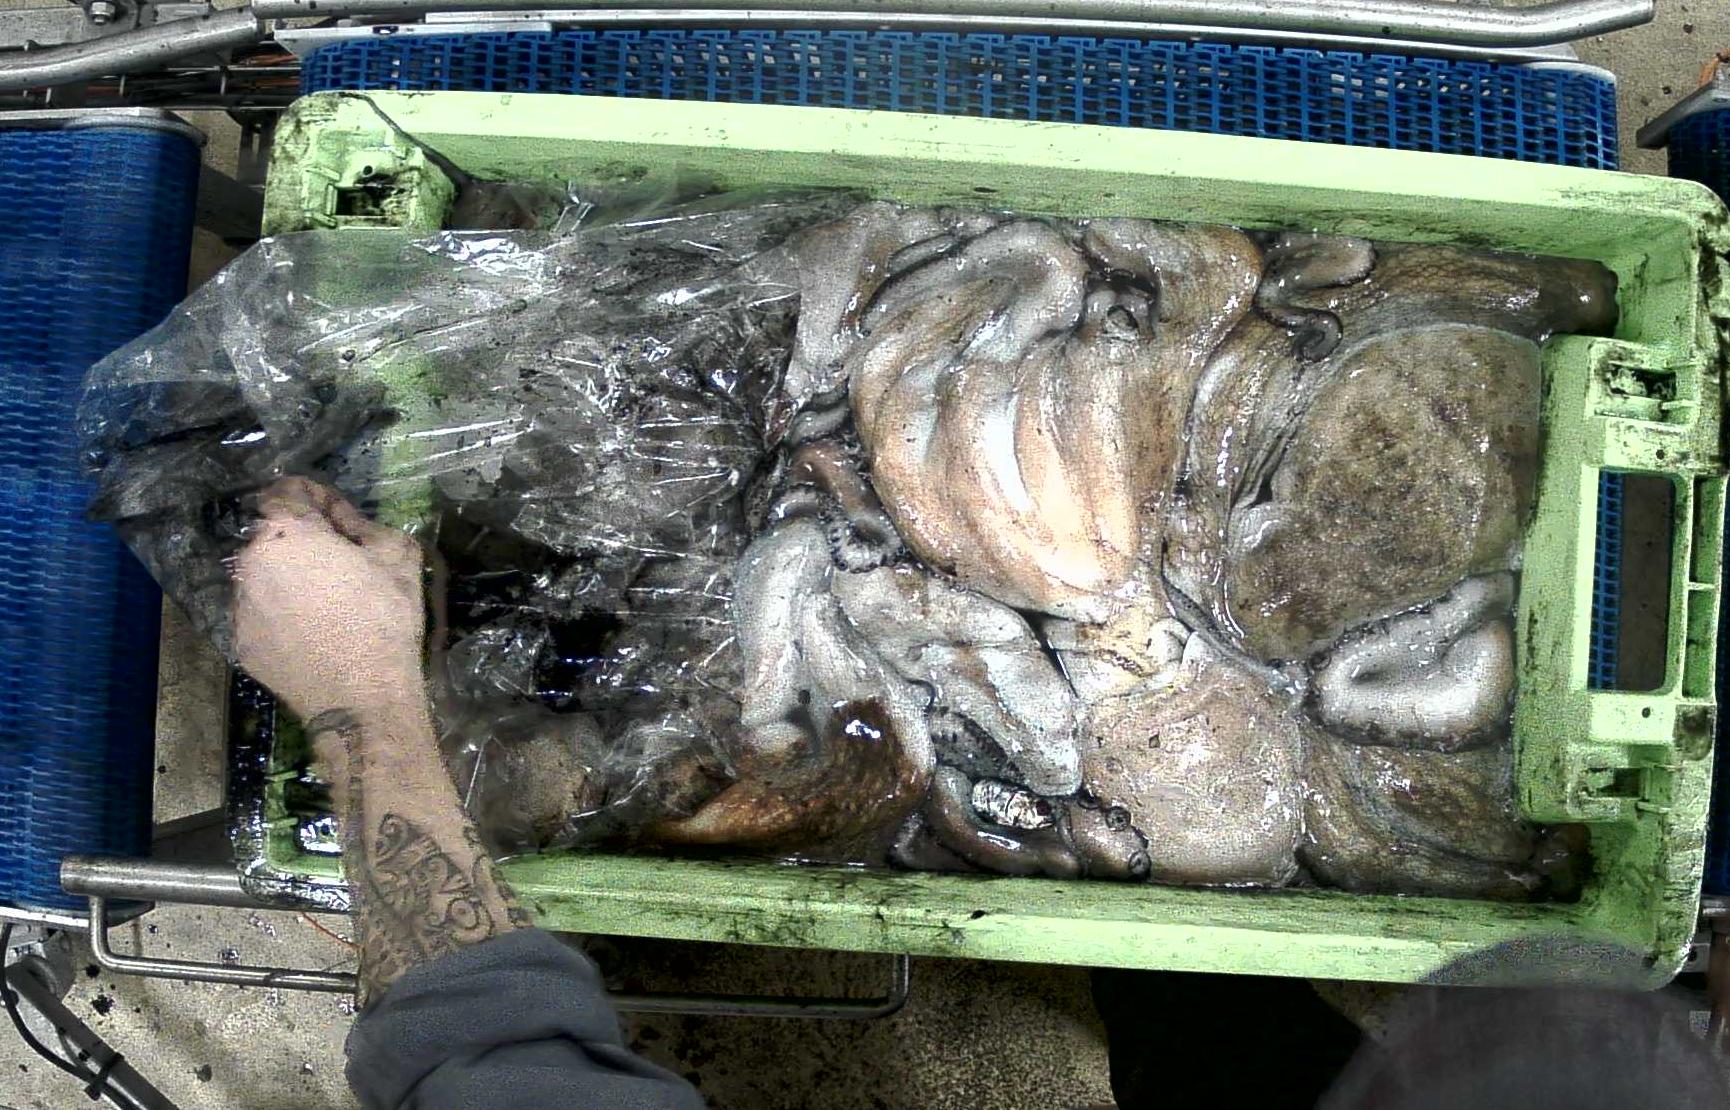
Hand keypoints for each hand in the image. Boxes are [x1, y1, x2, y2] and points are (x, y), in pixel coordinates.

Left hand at [232, 477, 427, 723]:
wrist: (361, 696)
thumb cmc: (384, 619)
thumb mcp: (397, 556)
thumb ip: (363, 523)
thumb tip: (342, 519)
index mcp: (286, 532)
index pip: (286, 489)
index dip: (317, 497)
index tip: (340, 519)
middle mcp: (250, 562)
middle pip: (273, 534)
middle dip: (303, 541)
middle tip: (341, 564)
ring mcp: (240, 605)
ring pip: (264, 575)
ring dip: (289, 577)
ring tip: (327, 604)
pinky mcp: (240, 641)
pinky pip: (260, 614)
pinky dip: (281, 614)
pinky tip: (313, 633)